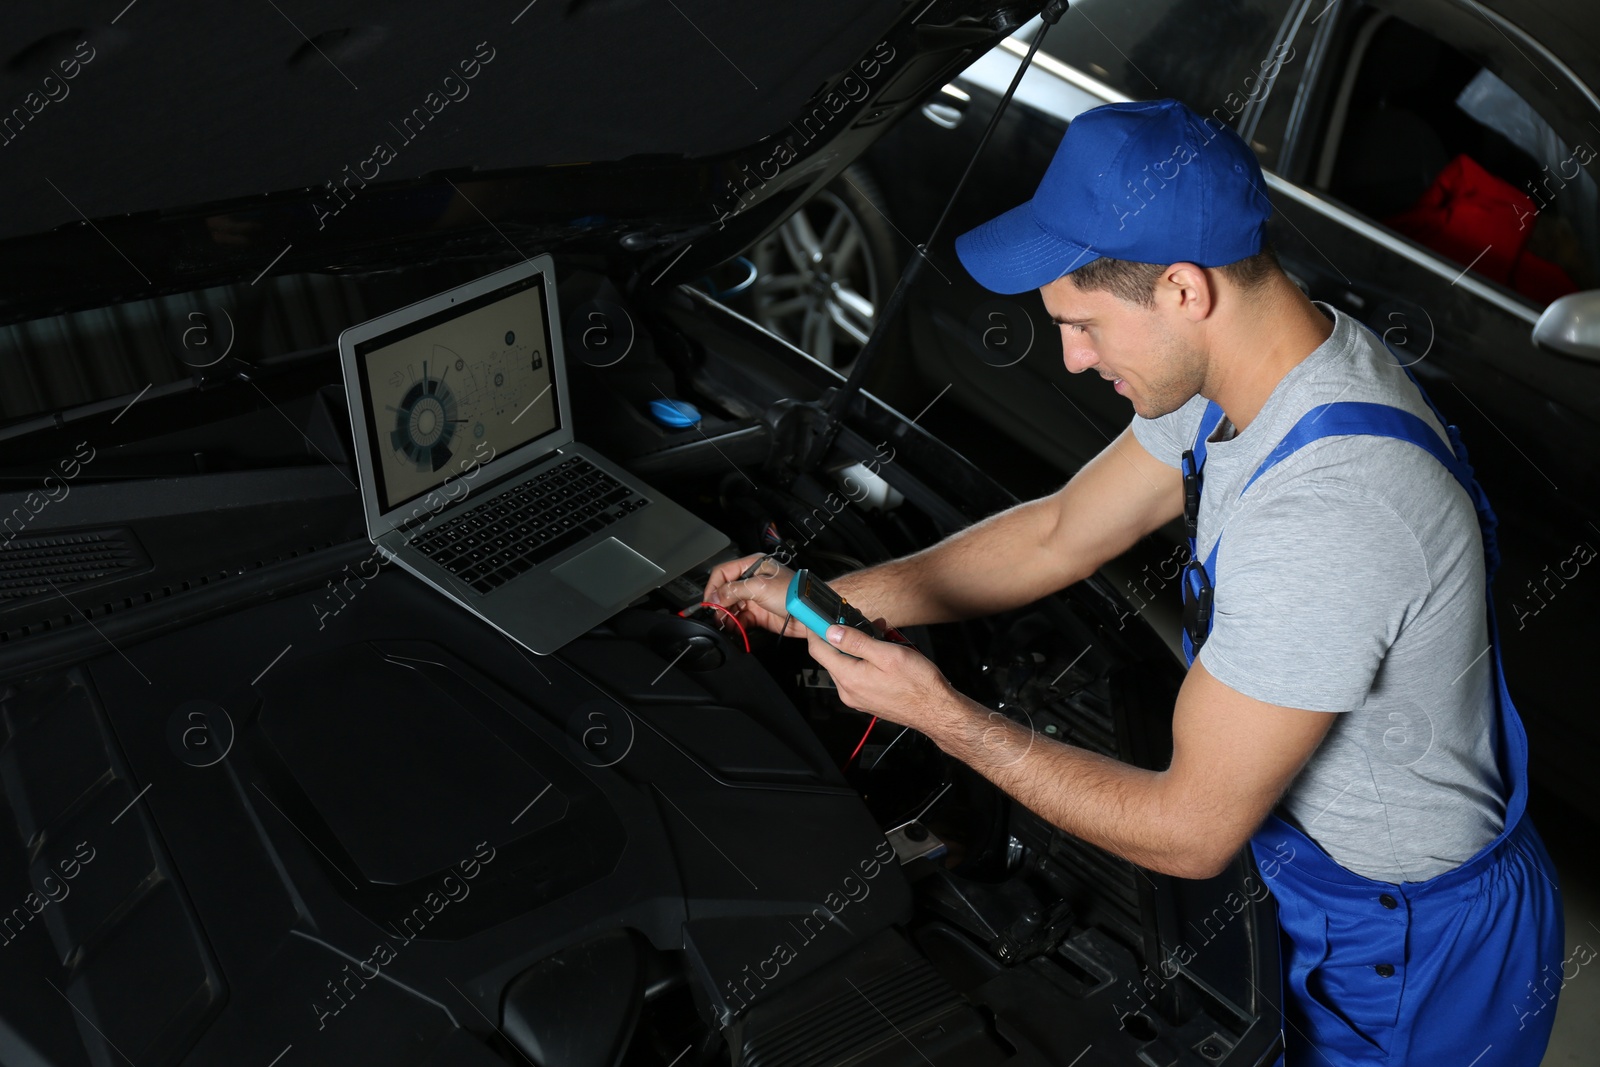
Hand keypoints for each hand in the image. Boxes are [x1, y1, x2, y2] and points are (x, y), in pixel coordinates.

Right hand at [703, 554, 806, 637]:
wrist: (810, 612)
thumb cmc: (795, 592)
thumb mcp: (760, 587)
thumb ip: (734, 590)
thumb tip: (716, 597)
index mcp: (752, 566)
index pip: (723, 573)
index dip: (713, 587)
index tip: (709, 602)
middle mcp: (752, 581)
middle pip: (725, 591)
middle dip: (719, 604)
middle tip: (716, 615)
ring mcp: (755, 598)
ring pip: (731, 607)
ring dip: (726, 616)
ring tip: (724, 624)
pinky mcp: (759, 613)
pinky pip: (741, 619)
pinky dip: (735, 624)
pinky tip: (733, 628)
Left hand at [804, 622, 963, 733]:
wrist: (936, 710)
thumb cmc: (919, 685)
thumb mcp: (887, 654)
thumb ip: (856, 642)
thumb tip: (832, 631)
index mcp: (850, 678)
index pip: (818, 650)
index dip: (816, 629)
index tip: (817, 616)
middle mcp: (849, 691)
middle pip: (833, 656)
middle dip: (844, 635)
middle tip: (861, 621)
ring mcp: (857, 697)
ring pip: (847, 664)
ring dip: (859, 646)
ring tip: (882, 636)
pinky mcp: (867, 699)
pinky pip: (858, 674)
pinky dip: (866, 660)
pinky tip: (883, 652)